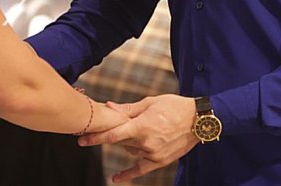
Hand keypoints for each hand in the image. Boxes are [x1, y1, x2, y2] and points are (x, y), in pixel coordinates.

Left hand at [79, 94, 197, 182]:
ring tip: (140, 129)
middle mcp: (146, 142)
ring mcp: (153, 153)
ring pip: (130, 150)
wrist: (198, 120)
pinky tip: (115, 177)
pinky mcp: (160, 161)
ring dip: (128, 143)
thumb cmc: (174, 106)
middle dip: (111, 135)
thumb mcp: (151, 102)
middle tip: (104, 127)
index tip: (82, 138)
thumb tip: (109, 107)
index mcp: (142, 125)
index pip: (113, 134)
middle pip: (120, 142)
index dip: (95, 137)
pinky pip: (140, 170)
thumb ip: (128, 109)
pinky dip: (127, 174)